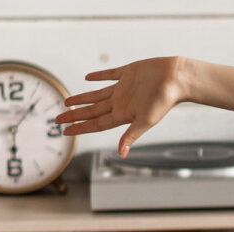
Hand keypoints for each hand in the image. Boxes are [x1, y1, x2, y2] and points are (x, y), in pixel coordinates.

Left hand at [55, 56, 193, 157]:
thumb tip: (121, 154)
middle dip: (74, 115)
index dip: (79, 127)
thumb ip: (131, 136)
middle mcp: (121, 103)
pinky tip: (88, 78)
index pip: (96, 124)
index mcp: (123, 114)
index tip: (64, 131)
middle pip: (92, 111)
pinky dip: (99, 77)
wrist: (177, 78)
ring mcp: (124, 88)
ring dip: (82, 98)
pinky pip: (109, 76)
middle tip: (56, 119)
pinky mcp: (128, 73)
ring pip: (96, 95)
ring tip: (67, 102)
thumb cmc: (164, 101)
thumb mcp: (146, 121)